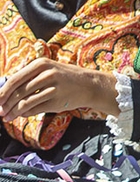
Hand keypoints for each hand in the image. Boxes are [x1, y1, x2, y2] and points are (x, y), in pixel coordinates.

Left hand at [0, 58, 117, 119]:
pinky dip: (25, 114)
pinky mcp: (57, 100)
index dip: (2, 92)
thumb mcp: (47, 70)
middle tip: (0, 112)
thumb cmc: (64, 77)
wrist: (89, 85)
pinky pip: (35, 109)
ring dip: (13, 112)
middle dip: (5, 104)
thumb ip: (28, 78)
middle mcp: (47, 74)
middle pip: (18, 92)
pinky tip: (21, 116)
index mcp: (41, 64)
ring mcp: (53, 87)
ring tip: (7, 117)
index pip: (15, 79)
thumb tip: (4, 93)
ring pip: (25, 102)